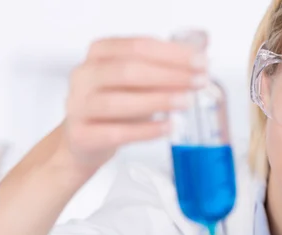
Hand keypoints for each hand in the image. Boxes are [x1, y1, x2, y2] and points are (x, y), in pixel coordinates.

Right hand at [62, 36, 204, 167]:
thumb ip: (164, 69)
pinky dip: (145, 131)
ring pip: (118, 102)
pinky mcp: (82, 135)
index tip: (200, 62)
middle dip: (169, 75)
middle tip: (199, 81)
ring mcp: (79, 106)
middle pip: (128, 71)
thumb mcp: (137, 81)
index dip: (172, 54)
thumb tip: (202, 59)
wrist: (84, 140)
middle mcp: (85, 76)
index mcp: (100, 53)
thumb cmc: (115, 105)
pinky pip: (116, 133)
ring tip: (186, 102)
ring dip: (158, 101)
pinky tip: (167, 127)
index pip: (138, 46)